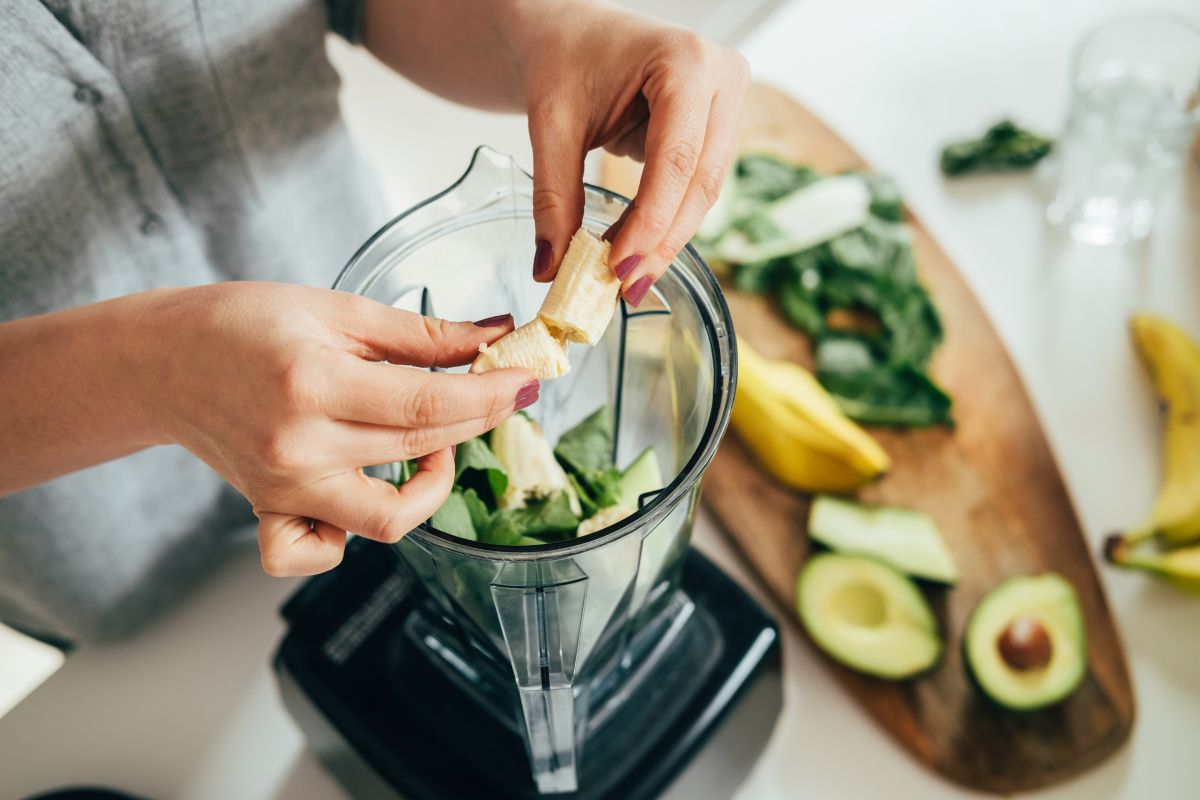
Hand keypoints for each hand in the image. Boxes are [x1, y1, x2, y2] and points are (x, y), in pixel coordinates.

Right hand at [139, 283, 534, 575]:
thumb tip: (493, 337)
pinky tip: (368, 491)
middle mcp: (298, 449)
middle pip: (418, 450)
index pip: (427, 405)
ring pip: (388, 518)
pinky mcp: (271, 512)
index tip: (525, 382)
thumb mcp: (334, 309)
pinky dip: (352, 539)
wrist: (161, 361)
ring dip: (430, 484)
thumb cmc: (241, 324)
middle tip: (496, 391)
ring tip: (432, 439)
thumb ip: (419, 333)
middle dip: (476, 421)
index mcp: (312, 385)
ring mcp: (283, 490)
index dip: (489, 396)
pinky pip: (320, 554)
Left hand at [517, 3, 748, 303]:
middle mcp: (722, 77)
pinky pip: (696, 187)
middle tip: (626, 288)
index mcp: (686, 60)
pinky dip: (666, 222)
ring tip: (627, 279)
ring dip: (666, 239)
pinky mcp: (719, 127)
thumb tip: (549, 267)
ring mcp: (728, 102)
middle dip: (661, 241)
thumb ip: (553, 196)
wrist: (571, 31)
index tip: (617, 268)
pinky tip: (636, 252)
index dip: (650, 221)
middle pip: (700, 182)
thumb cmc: (564, 56)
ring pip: (704, 192)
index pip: (675, 159)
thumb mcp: (551, 123)